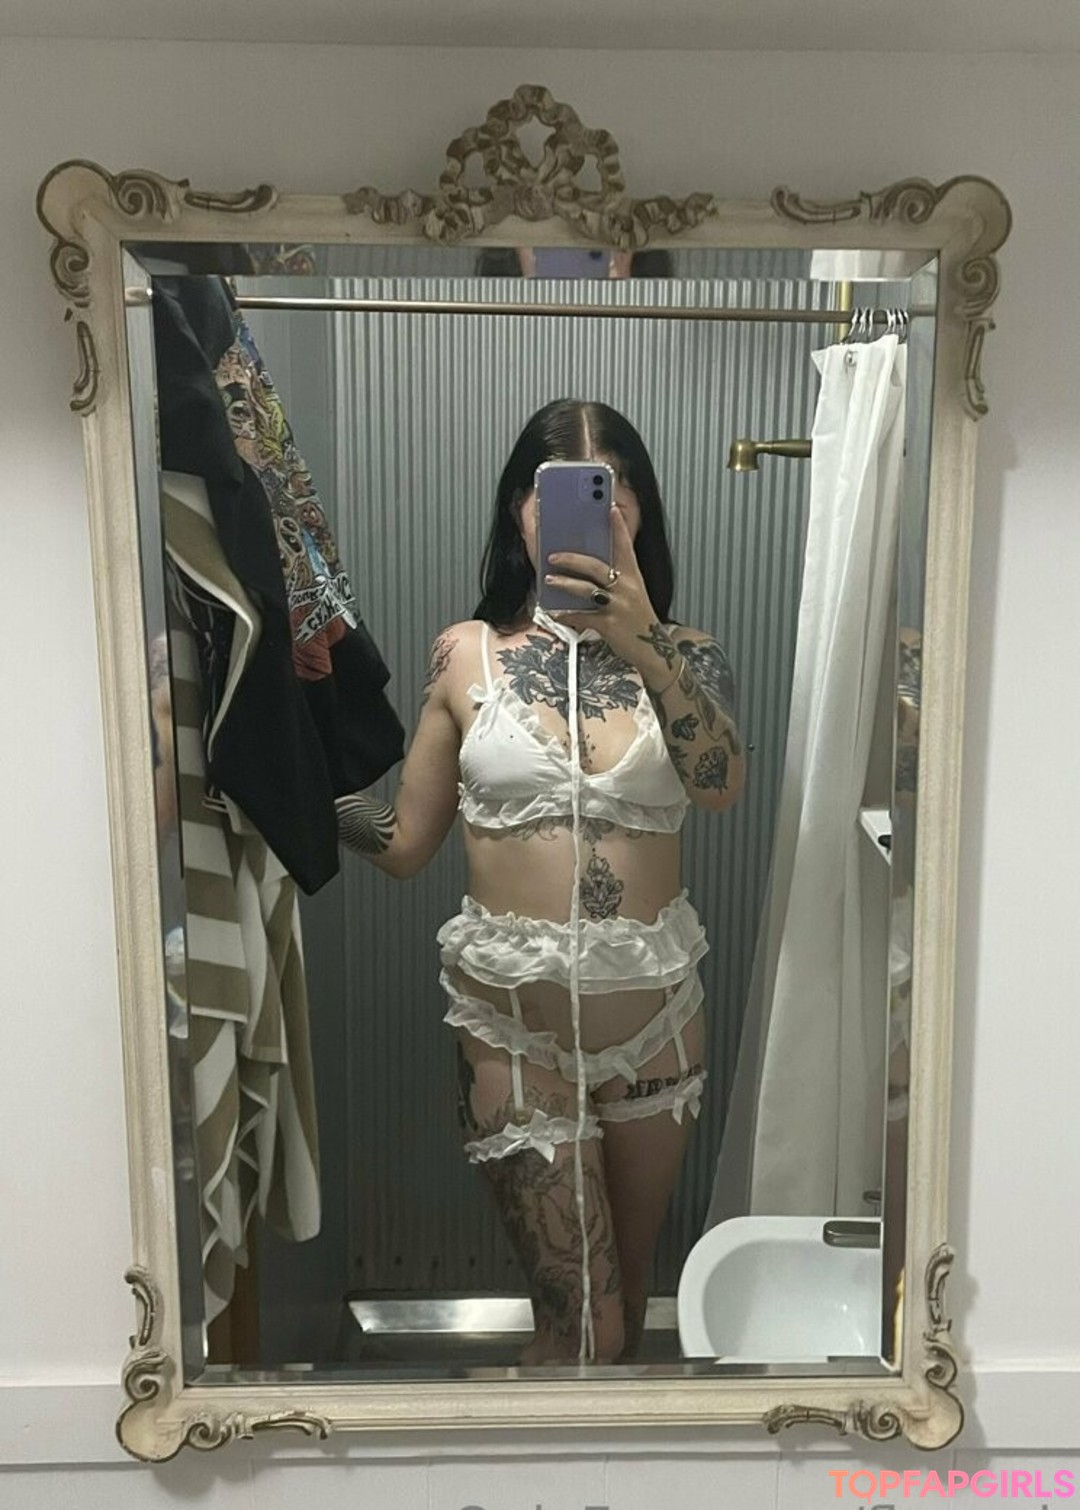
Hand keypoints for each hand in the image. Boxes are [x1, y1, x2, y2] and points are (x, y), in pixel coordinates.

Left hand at [542, 505, 656, 663]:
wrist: (652, 649)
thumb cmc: (637, 619)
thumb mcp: (632, 594)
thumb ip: (615, 580)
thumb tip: (586, 568)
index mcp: (634, 577)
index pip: (625, 547)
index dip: (618, 527)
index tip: (610, 508)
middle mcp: (627, 589)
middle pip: (596, 567)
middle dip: (572, 559)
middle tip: (553, 556)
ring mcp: (619, 607)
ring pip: (587, 590)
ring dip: (565, 583)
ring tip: (549, 580)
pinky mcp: (610, 626)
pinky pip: (583, 617)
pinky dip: (568, 615)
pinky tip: (556, 613)